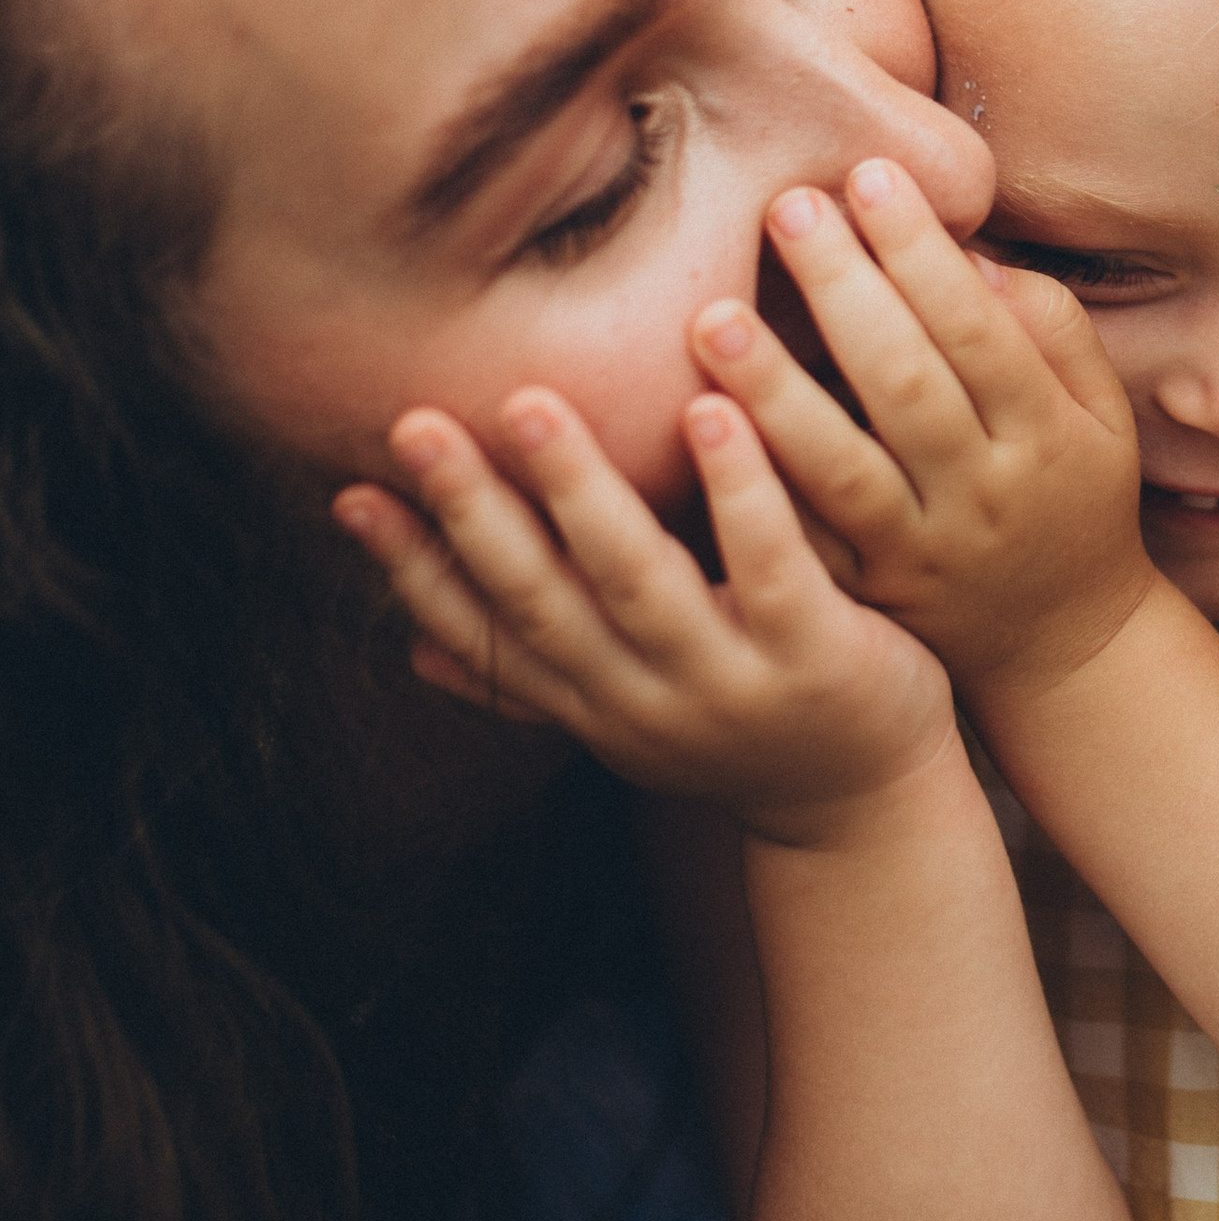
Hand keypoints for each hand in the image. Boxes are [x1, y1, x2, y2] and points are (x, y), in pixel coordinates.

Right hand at [337, 367, 951, 848]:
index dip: (411, 569)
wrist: (870, 814)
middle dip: (472, 512)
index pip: (484, 630)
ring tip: (533, 406)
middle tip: (414, 425)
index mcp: (591, 701)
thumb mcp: (625, 716)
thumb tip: (409, 658)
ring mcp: (729, 680)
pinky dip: (737, 490)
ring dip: (582, 492)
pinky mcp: (817, 656)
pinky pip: (769, 564)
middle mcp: (643, 698)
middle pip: (541, 598)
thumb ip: (532, 678)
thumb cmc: (742, 728)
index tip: (347, 494)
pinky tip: (711, 412)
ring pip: (640, 581)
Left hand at [686, 156, 1160, 702]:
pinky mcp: (862, 596)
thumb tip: (970, 258)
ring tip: (714, 316)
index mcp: (1046, 435)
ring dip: (774, 393)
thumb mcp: (1099, 412)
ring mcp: (917, 551)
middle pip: (908, 386)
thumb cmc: (1072, 491)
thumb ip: (1052, 328)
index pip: (981, 330)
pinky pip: (802, 543)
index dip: (924, 254)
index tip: (871, 174)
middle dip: (844, 293)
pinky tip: (698, 431)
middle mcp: (981, 494)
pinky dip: (751, 492)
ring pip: (842, 471)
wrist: (1062, 645)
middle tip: (785, 206)